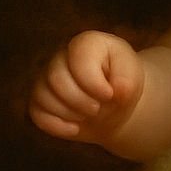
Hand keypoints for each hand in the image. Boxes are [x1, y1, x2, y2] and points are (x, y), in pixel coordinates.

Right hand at [29, 31, 144, 146]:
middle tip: (99, 108)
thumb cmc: (122, 84)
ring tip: (90, 113)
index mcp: (87, 43)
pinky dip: (58, 126)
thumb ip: (128, 81)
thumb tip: (117, 91)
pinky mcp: (39, 100)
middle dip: (81, 101)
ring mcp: (46, 78)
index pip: (79, 61)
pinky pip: (37, 114)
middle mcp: (62, 57)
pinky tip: (75, 127)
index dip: (94, 84)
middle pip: (57, 80)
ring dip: (71, 114)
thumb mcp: (133, 77)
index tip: (109, 95)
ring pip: (44, 97)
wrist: (114, 106)